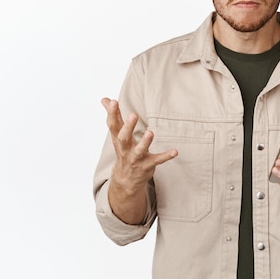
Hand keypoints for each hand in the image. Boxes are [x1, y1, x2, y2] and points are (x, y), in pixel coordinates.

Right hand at [101, 98, 177, 223]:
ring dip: (145, 142)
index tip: (113, 101)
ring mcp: (136, 158)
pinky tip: (175, 152)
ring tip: (151, 132)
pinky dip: (166, 156)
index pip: (113, 125)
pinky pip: (157, 160)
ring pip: (139, 150)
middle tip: (133, 115)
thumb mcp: (116, 134)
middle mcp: (125, 149)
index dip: (112, 113)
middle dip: (128, 127)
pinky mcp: (148, 165)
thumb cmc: (123, 150)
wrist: (125, 180)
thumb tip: (104, 99)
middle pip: (123, 138)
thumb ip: (114, 116)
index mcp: (118, 139)